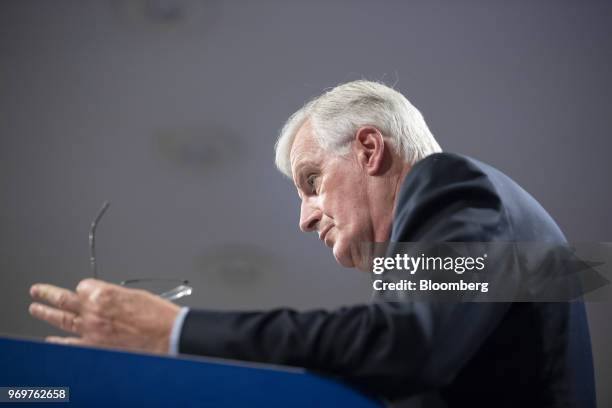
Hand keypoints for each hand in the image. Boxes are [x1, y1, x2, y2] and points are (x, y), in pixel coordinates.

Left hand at [28, 279, 179, 353]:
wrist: (167, 335)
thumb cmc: (157, 315)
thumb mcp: (134, 294)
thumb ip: (112, 296)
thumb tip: (103, 301)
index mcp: (103, 294)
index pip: (83, 286)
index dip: (85, 287)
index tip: (85, 289)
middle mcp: (93, 311)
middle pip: (63, 299)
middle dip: (48, 293)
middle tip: (37, 290)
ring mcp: (90, 330)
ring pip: (61, 319)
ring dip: (46, 313)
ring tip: (36, 308)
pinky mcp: (94, 346)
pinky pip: (69, 343)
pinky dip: (58, 341)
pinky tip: (51, 339)